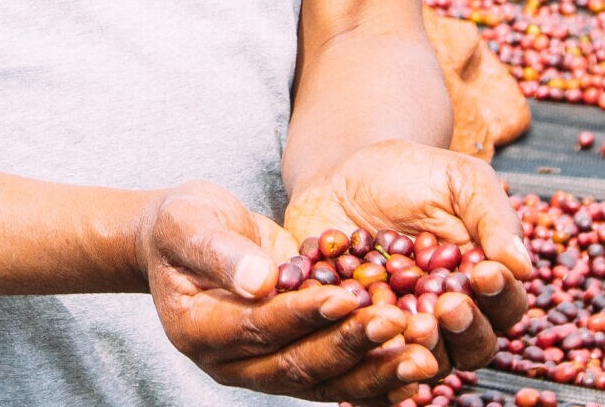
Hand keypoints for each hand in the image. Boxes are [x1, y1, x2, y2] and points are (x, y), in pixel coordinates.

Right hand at [138, 181, 442, 399]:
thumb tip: (259, 281)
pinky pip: (337, 379)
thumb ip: (219, 251)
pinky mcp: (291, 364)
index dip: (303, 315)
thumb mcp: (189, 223)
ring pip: (324, 381)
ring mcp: (263, 370)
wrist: (188, 238)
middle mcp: (232, 364)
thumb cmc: (183, 224)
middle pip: (297, 364)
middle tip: (398, 326)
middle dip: (351, 346)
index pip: (259, 328)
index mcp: (200, 331)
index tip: (346, 296)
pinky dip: (377, 379)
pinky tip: (417, 371)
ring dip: (375, 371)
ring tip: (421, 357)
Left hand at [287, 141, 531, 380]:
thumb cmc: (411, 175)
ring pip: (426, 358)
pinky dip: (373, 341)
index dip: (500, 294)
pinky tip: (365, 320)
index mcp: (483, 284)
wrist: (345, 176)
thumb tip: (522, 265)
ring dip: (424, 345)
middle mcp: (451, 318)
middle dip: (464, 328)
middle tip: (449, 305)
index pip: (506, 305)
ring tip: (413, 321)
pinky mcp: (365, 332)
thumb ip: (492, 216)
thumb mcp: (458, 178)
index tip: (486, 273)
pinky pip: (373, 350)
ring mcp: (408, 329)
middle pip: (473, 345)